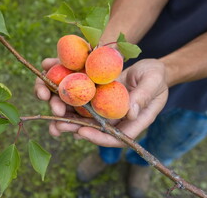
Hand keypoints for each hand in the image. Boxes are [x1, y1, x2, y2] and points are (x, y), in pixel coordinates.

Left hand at [35, 58, 168, 146]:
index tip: (82, 132)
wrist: (148, 68)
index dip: (97, 137)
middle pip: (93, 129)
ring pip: (82, 116)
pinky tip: (52, 91)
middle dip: (73, 127)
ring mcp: (104, 108)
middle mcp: (114, 119)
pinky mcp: (96, 96)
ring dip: (65, 114)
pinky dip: (67, 97)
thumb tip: (131, 113)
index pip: (115, 137)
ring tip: (51, 110)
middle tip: (57, 125)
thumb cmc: (156, 76)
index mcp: (131, 122)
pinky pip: (81, 100)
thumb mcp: (153, 83)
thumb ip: (144, 97)